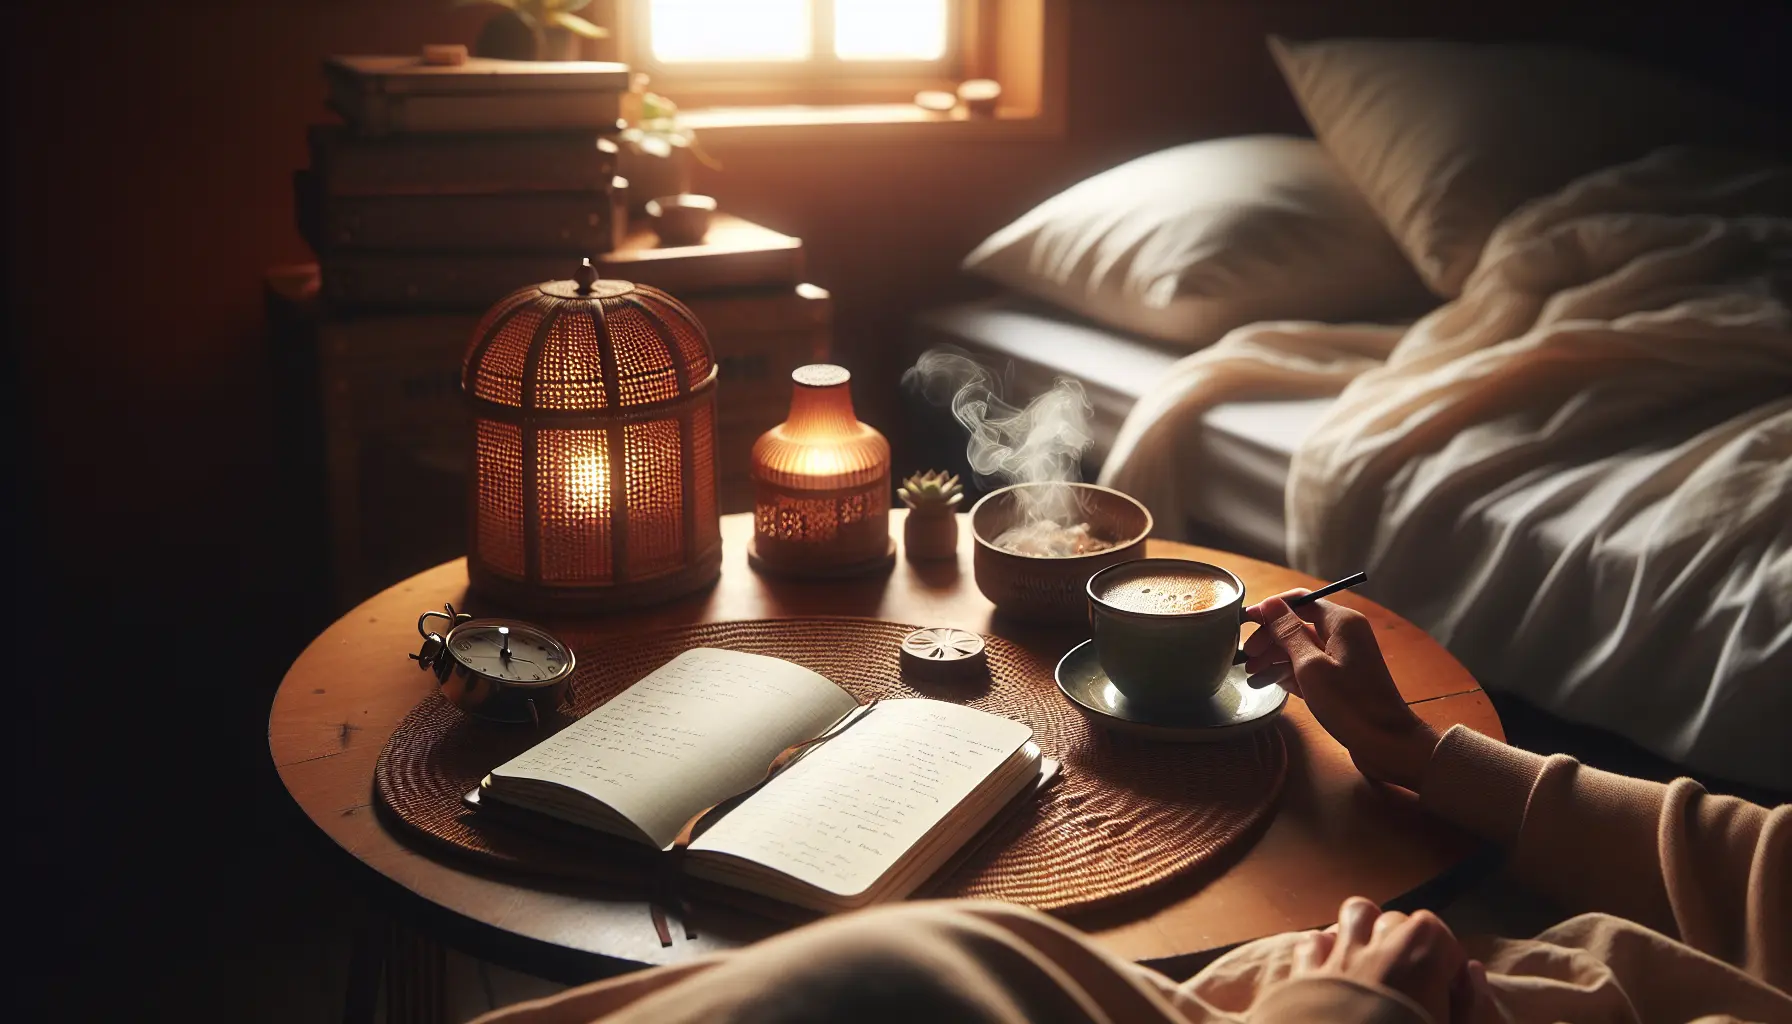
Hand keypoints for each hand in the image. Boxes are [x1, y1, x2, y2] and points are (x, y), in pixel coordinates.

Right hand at [1242, 591, 1438, 789]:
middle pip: (1297, 625)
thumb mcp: (1311, 666)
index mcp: (1341, 622)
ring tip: (1251, 675)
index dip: (1270, 609)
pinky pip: (1307, 668)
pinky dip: (1287, 674)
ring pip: (1299, 648)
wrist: (1385, 743)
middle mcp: (1342, 634)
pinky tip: (1265, 684)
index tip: (1244, 622)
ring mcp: (1341, 657)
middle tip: (1246, 657)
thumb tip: (1269, 604)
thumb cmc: (1349, 702)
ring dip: (1274, 659)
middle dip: (1269, 639)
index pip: (1300, 601)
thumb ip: (1288, 633)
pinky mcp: (1338, 679)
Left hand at [1291, 897, 1492, 1023]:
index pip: (1435, 930)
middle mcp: (1378, 950)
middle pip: (1395, 920)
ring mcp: (1338, 960)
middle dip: (1407, 940)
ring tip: (1374, 957)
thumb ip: (1474, 1007)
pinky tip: (1334, 970)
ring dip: (1366, 928)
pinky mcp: (1305, 978)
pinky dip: (1324, 949)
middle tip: (1413, 976)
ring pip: (1354, 914)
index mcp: (1420, 962)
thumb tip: (1472, 971)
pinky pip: (1313, 943)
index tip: (1448, 984)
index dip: (1445, 956)